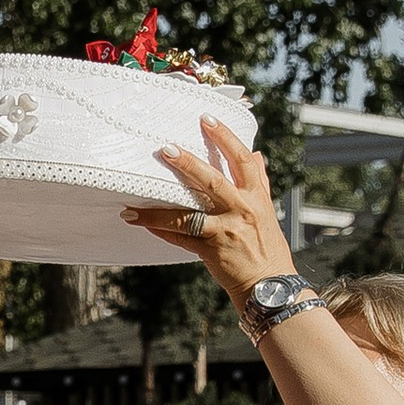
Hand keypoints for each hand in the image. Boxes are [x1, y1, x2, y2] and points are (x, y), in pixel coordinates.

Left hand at [121, 115, 296, 298]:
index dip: (225, 137)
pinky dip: (161, 228)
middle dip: (187, 163)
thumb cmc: (266, 248)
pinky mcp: (213, 249)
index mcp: (256, 196)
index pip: (241, 159)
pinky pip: (181, 237)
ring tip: (133, 199)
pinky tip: (141, 220)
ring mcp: (227, 229)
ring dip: (159, 205)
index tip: (207, 118)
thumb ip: (259, 182)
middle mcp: (243, 209)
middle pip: (212, 180)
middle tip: (165, 148)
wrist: (270, 286)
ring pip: (189, 213)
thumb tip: (256, 154)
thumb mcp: (267, 211)